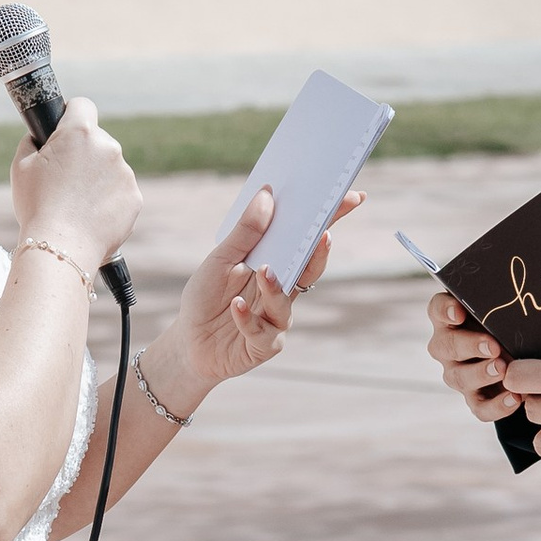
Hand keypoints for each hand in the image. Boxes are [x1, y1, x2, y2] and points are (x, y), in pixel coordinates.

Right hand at [9, 97, 139, 273]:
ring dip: (97, 178)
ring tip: (76, 203)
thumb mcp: (21, 166)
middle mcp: (108, 147)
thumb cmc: (37, 206)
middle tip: (64, 178)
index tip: (65, 128)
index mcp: (79, 132)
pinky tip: (90, 215)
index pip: (82, 105)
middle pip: (97, 139)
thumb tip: (40, 136)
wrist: (62, 248)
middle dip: (83, 153)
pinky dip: (108, 200)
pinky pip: (120, 191)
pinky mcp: (134, 197)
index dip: (72, 115)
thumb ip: (32, 142)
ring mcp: (125, 173)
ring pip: (110, 167)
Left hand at [148, 187, 362, 406]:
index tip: (351, 197)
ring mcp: (276, 318)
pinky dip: (247, 317)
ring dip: (275, 288)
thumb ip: (245, 232)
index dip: (330, 219)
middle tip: (324, 233)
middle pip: (309, 269)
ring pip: (286, 303)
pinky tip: (236, 305)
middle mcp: (282, 290)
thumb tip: (267, 196)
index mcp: (275, 263)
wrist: (188, 341)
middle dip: (320, 251)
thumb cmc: (206, 297)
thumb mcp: (220, 259)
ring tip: (263, 272)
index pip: (306, 239)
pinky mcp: (264, 344)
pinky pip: (261, 331)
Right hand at [427, 289, 519, 423]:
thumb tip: (530, 283)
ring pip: (459, 378)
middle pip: (445, 346)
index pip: (437, 309)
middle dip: (469, 346)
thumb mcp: (506, 308)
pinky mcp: (475, 398)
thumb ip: (505, 298)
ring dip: (481, 374)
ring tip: (503, 370)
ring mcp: (459, 374)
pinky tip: (516, 398)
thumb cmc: (510, 321)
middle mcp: (448, 347)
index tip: (459, 313)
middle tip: (493, 346)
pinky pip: (479, 407)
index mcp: (450, 318)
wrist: (523, 350)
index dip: (445, 311)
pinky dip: (497, 406)